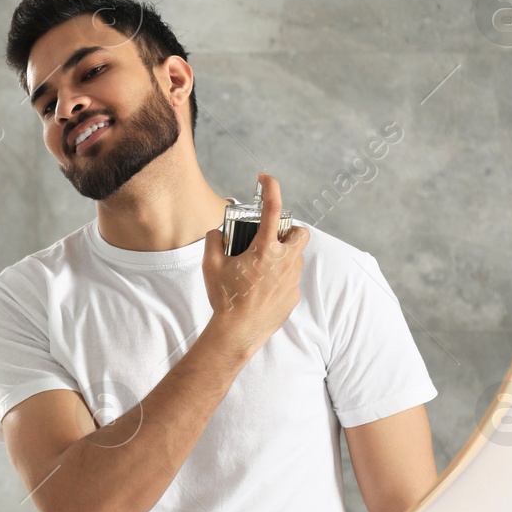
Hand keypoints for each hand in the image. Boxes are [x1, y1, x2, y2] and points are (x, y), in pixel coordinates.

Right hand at [201, 173, 307, 357]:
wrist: (238, 333)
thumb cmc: (225, 298)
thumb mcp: (211, 265)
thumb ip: (214, 241)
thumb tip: (218, 232)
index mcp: (264, 249)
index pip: (273, 208)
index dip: (271, 187)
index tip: (265, 179)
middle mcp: (284, 261)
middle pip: (300, 232)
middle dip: (288, 229)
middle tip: (269, 237)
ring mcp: (292, 279)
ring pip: (295, 256)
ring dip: (282, 254)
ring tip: (259, 266)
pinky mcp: (293, 296)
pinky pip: (290, 278)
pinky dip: (279, 276)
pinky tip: (261, 287)